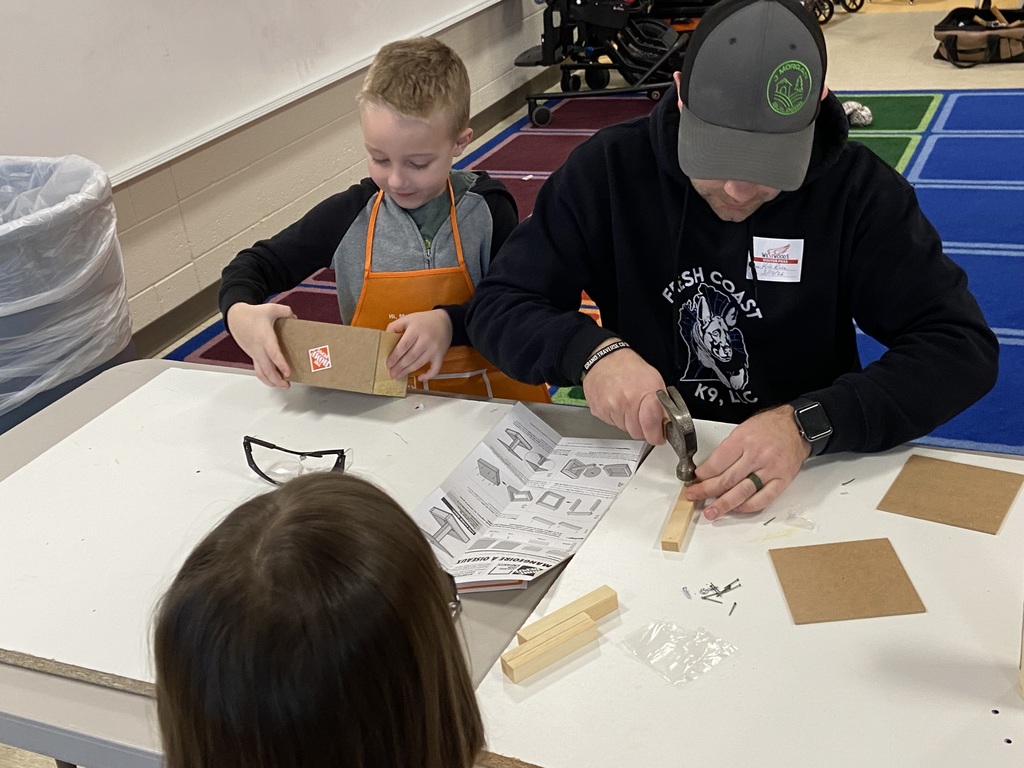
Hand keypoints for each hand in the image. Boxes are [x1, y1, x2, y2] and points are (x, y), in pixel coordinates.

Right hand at [226, 302, 296, 387]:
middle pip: (266, 368)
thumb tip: (295, 317)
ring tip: (282, 385)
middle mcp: (259, 348)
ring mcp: (255, 354)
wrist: (235, 317)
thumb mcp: (271, 309)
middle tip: (287, 384)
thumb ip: (285, 311)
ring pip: (260, 372)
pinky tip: (274, 380)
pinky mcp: (253, 356)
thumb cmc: (252, 314)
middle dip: (276, 379)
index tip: (287, 372)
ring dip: (271, 381)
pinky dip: (265, 377)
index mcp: (264, 337)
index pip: (273, 353)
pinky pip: (258, 370)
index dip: (280, 364)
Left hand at [386, 310, 452, 380]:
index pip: (403, 346)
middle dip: (399, 367)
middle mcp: (426, 340)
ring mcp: (434, 349)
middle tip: (391, 373)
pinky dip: (428, 375)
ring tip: (398, 376)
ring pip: (419, 363)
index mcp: (416, 330)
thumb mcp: (408, 318)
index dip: (395, 356)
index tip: (388, 364)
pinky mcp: (440, 355)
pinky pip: (435, 368)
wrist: (445, 321)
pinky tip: (420, 378)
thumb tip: (385, 336)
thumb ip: (395, 326)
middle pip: (410, 357)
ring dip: (408, 371)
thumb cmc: (424, 320)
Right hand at [581, 344, 666, 443]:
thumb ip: (662, 405)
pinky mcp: (598, 411)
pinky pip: (611, 423)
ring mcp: (610, 408)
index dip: (656, 435)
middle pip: (637, 433)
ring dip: (628, 421)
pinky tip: (617, 403)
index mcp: (642, 395)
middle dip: (642, 428)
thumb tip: (667, 423)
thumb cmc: (629, 367)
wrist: (604, 358)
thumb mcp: (654, 381)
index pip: (651, 429)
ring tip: (628, 403)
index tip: (659, 436)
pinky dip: (616, 417)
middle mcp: (625, 403)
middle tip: (642, 415)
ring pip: (624, 429)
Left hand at [685, 405, 810, 519]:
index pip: (717, 463)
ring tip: (711, 512)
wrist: (796, 426)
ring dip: (724, 504)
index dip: (703, 474)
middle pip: (726, 479)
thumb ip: (726, 450)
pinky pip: (763, 499)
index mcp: (743, 440)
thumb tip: (709, 469)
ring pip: (742, 492)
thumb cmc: (769, 427)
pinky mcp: (781, 481)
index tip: (695, 479)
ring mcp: (770, 470)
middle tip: (694, 496)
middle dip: (706, 490)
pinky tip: (736, 509)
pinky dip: (747, 507)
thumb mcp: (742, 429)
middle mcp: (756, 456)